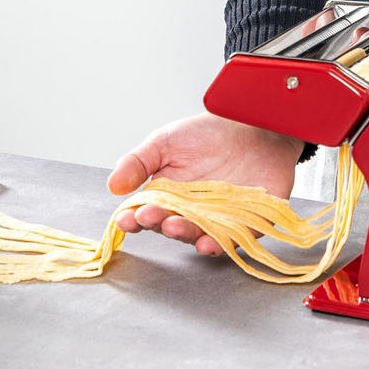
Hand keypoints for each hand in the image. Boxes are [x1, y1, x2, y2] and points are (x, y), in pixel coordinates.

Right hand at [107, 114, 303, 255]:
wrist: (255, 125)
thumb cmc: (209, 133)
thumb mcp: (166, 141)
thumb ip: (138, 162)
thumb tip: (113, 186)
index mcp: (167, 195)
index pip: (146, 213)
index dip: (134, 219)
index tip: (125, 218)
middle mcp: (189, 212)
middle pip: (169, 226)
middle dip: (157, 223)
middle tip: (149, 215)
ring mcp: (216, 220)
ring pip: (196, 235)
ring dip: (183, 234)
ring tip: (173, 225)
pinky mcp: (245, 225)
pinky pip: (230, 240)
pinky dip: (218, 244)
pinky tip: (207, 243)